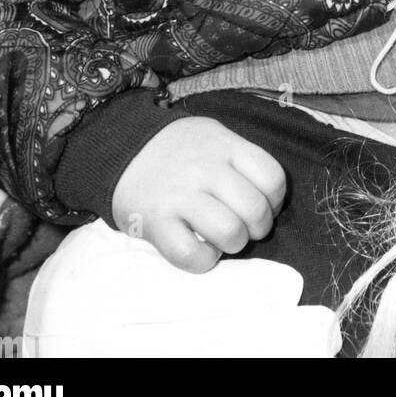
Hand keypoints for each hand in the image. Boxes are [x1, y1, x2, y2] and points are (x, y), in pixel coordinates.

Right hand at [111, 117, 286, 272]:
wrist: (120, 146)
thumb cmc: (178, 148)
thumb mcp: (214, 136)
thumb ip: (240, 159)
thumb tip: (269, 196)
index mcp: (224, 146)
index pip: (272, 177)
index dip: (276, 201)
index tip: (266, 206)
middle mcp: (205, 169)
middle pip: (254, 209)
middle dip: (259, 228)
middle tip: (246, 227)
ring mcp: (180, 196)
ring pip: (230, 233)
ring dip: (233, 244)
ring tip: (223, 237)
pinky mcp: (156, 222)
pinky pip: (192, 255)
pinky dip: (205, 260)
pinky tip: (201, 250)